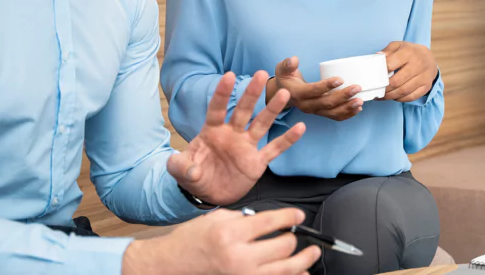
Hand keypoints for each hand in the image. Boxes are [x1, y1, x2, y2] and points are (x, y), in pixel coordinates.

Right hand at [121, 208, 319, 274]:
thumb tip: (273, 221)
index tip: (298, 215)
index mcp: (231, 232)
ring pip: (286, 269)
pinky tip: (300, 272)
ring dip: (304, 260)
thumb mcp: (217, 218)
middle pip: (284, 246)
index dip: (291, 216)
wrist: (172, 264)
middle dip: (294, 238)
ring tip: (312, 254)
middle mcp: (239, 255)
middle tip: (296, 233)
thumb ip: (245, 218)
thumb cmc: (192, 239)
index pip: (273, 221)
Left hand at [167, 71, 305, 205]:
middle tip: (261, 74)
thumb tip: (188, 167)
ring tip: (284, 94)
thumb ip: (180, 166)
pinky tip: (300, 127)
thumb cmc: (193, 176)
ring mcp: (246, 147)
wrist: (208, 195)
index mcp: (212, 131)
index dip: (223, 93)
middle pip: (243, 110)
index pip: (217, 109)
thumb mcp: (180, 171)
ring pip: (261, 124)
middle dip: (251, 93)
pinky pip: (274, 148)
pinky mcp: (257, 162)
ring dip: (272, 110)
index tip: (229, 76)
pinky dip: (287, 139)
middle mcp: (231, 134)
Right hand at [266, 56, 363, 121]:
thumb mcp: (282, 69)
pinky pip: (335, 117)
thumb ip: (287, 64)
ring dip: (347, 108)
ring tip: (360, 101)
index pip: (313, 91)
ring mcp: (314, 111)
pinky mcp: (320, 113)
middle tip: (357, 87)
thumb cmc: (286, 79)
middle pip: (326, 103)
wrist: (283, 95)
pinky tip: (357, 109)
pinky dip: (347, 114)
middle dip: (343, 96)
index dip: (327, 86)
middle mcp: (306, 105)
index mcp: (298, 94)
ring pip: (332, 113)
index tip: (340, 79)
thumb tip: (294, 59)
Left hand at [379, 42, 437, 101]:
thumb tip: (377, 57)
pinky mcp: (426, 86)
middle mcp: (418, 65)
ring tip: (382, 96)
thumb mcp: (398, 45)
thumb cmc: (410, 52)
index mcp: (408, 53)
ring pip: (403, 91)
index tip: (373, 78)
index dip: (380, 73)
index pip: (390, 65)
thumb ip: (387, 51)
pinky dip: (400, 99)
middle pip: (396, 81)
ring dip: (390, 96)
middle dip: (384, 89)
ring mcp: (423, 77)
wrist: (429, 58)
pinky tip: (394, 97)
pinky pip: (411, 97)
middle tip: (376, 91)